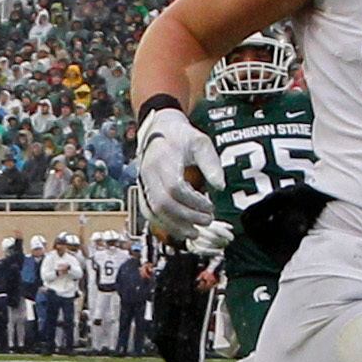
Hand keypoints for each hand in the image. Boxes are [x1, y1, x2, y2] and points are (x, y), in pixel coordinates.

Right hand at [134, 105, 223, 242]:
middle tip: (207, 220)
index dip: (193, 201)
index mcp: (162, 159)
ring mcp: (142, 183)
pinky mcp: (142, 191)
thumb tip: (220, 186)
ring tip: (195, 232)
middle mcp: (148, 173)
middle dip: (186, 217)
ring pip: (153, 212)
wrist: (158, 129)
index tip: (210, 206)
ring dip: (175, 226)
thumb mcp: (200, 142)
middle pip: (163, 203)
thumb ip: (211, 163)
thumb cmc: (181, 136)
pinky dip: (164, 224)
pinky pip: (149, 213)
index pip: (174, 187)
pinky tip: (180, 229)